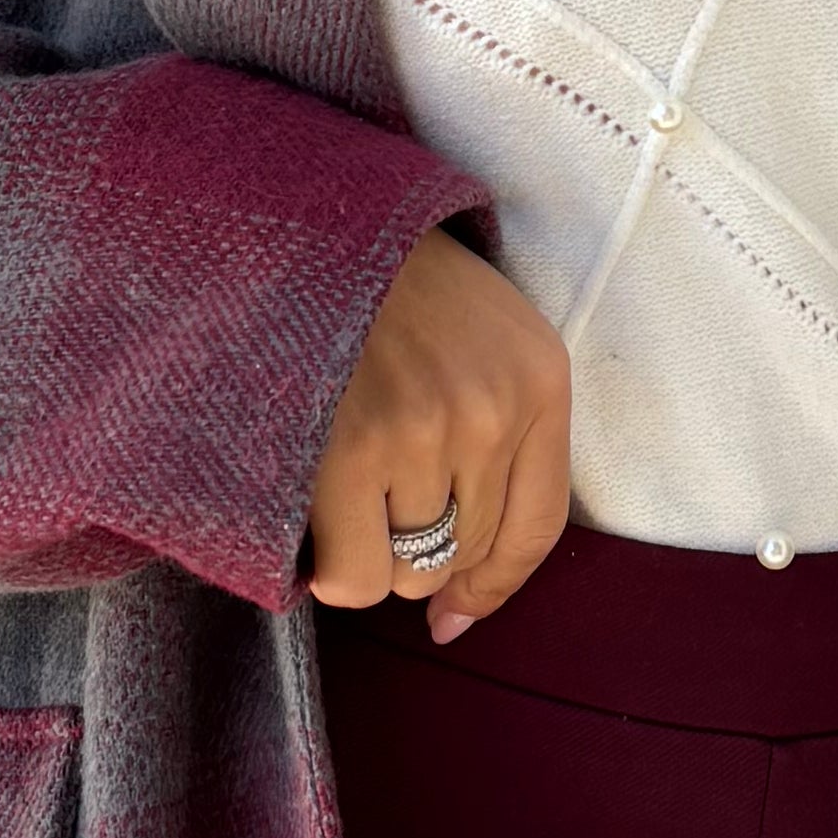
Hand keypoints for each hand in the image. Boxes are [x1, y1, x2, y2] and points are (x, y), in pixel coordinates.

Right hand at [310, 229, 572, 642]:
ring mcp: (426, 431)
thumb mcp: (478, 335)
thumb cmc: (383, 285)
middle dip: (412, 549)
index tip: (454, 617)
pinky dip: (328, 569)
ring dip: (365, 550)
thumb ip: (492, 441)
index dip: (491, 588)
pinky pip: (355, 574)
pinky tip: (307, 518)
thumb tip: (456, 609)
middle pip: (462, 555)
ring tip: (332, 484)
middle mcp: (494, 409)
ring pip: (408, 570)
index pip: (534, 528)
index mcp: (539, 377)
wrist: (298, 220)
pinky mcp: (352, 451)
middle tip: (362, 494)